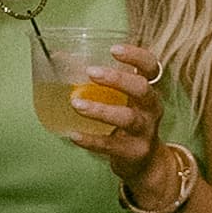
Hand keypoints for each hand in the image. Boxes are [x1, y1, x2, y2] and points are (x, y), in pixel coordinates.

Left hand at [54, 41, 162, 176]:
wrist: (144, 162)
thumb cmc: (127, 122)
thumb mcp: (122, 99)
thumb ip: (101, 81)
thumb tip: (60, 58)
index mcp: (148, 90)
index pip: (150, 66)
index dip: (135, 56)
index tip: (113, 49)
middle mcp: (151, 108)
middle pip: (141, 88)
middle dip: (117, 78)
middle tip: (91, 72)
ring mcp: (145, 132)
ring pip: (126, 117)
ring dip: (100, 109)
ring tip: (76, 103)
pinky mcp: (133, 152)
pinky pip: (110, 145)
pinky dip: (91, 140)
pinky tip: (74, 135)